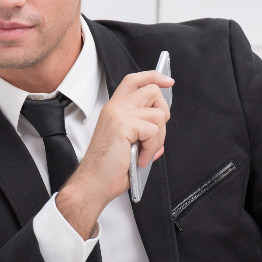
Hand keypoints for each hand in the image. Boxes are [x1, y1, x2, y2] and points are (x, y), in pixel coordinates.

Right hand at [57, 70, 172, 238]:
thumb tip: (159, 132)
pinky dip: (151, 149)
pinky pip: (154, 131)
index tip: (168, 82)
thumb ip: (144, 134)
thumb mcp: (129, 146)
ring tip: (144, 153)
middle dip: (163, 114)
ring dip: (158, 138)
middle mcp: (115, 108)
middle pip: (152, 91)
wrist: (93, 184)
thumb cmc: (107, 170)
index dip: (153, 77)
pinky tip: (140, 159)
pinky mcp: (123, 125)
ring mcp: (118, 114)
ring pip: (158, 114)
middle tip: (154, 136)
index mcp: (114, 110)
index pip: (134, 80)